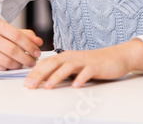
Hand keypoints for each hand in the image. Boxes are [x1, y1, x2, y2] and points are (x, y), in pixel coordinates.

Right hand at [0, 19, 42, 69]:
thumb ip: (26, 35)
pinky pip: (0, 68)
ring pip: (7, 61)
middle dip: (26, 57)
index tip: (38, 51)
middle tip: (33, 61)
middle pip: (12, 50)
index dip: (30, 45)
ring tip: (25, 63)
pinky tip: (13, 65)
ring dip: (19, 65)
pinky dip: (9, 68)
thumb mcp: (10, 31)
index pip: (17, 35)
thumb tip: (39, 42)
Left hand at [24, 38, 142, 88]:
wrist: (118, 56)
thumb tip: (43, 80)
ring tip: (47, 87)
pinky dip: (81, 78)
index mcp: (66, 56)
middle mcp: (73, 57)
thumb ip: (61, 71)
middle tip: (30, 85)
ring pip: (68, 67)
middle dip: (40, 75)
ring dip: (56, 77)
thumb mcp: (75, 66)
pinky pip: (87, 72)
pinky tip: (75, 85)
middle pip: (53, 64)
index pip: (46, 63)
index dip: (34, 72)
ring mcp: (85, 61)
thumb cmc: (95, 63)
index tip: (25, 83)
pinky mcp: (96, 66)